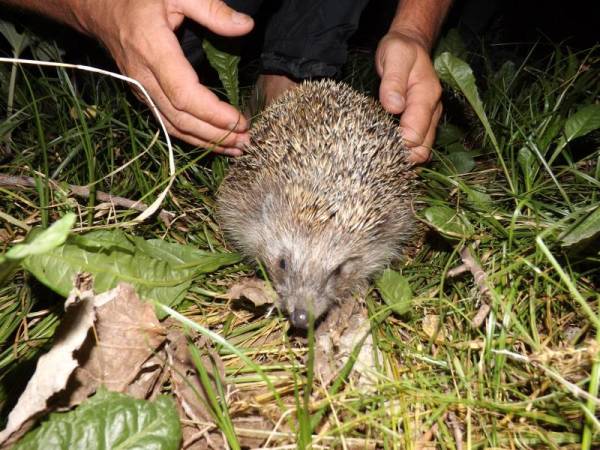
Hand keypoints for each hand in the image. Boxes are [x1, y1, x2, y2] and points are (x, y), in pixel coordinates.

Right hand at [74, 0, 253, 154]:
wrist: (98, 8)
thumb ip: (212, 10)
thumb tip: (246, 26)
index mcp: (153, 51)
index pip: (185, 95)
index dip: (213, 114)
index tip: (240, 121)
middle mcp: (144, 78)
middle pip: (181, 118)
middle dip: (216, 135)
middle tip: (246, 141)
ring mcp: (140, 90)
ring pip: (173, 126)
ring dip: (206, 142)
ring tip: (235, 148)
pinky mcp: (142, 96)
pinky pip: (167, 123)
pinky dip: (191, 136)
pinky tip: (212, 142)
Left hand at [376, 30, 441, 163]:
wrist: (411, 45)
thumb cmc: (400, 50)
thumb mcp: (394, 56)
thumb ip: (393, 81)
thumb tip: (393, 107)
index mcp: (426, 96)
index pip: (416, 135)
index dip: (398, 145)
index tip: (377, 145)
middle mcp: (432, 111)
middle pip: (422, 149)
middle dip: (402, 157)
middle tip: (377, 157)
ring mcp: (429, 119)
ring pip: (422, 150)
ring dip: (404, 157)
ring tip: (381, 156)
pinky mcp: (423, 122)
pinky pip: (418, 145)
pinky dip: (405, 152)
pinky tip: (388, 151)